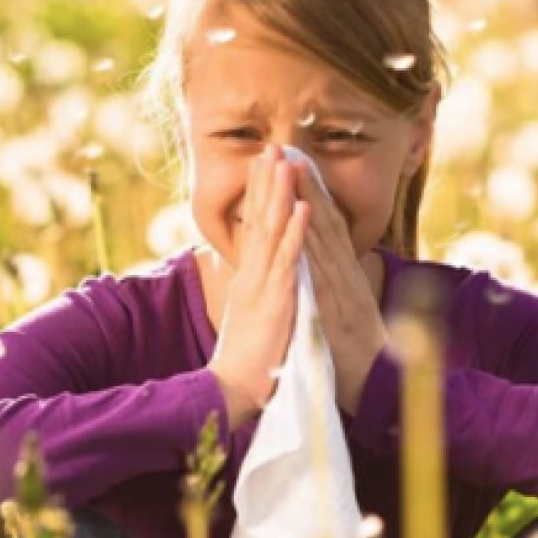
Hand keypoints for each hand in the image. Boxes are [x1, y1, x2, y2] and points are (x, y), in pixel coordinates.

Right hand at [207, 144, 309, 430]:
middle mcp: (252, 275)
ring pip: (272, 231)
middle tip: (271, 147)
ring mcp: (262, 285)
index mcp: (249, 278)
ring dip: (279, 195)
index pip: (254, 227)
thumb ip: (256, 291)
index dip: (260, 194)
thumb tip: (259, 274)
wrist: (235, 390)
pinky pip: (288, 261)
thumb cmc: (248, 359)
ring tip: (285, 162)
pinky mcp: (275, 300)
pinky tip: (303, 207)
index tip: (264, 164)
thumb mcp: (252, 316)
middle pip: (259, 220)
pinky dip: (296, 232)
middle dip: (265, 182)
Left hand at [289, 156, 388, 415]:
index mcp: (343, 274)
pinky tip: (304, 225)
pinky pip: (323, 276)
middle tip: (289, 150)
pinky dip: (314, 248)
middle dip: (307, 185)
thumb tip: (326, 262)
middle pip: (324, 222)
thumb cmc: (355, 352)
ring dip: (309, 203)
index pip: (325, 226)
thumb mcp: (343, 309)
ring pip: (324, 239)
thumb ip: (335, 283)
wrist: (377, 388)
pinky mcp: (338, 311)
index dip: (310, 193)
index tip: (294, 162)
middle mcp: (345, 275)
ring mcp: (343, 290)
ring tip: (293, 171)